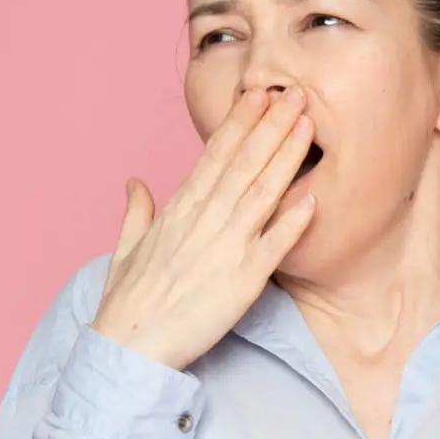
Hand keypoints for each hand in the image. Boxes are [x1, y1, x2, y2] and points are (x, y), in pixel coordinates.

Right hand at [89, 85, 317, 371]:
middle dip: (270, 125)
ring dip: (286, 158)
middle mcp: (203, 220)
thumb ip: (136, 212)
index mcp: (179, 209)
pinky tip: (312, 200)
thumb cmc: (127, 302)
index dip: (239, 123)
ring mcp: (224, 248)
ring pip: (261, 193)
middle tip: (297, 92)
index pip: (214, 155)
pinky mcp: (241, 280)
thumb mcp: (127, 249)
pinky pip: (272, 247)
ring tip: (308, 126)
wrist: (130, 346)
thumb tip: (135, 183)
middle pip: (243, 163)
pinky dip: (291, 223)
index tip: (259, 96)